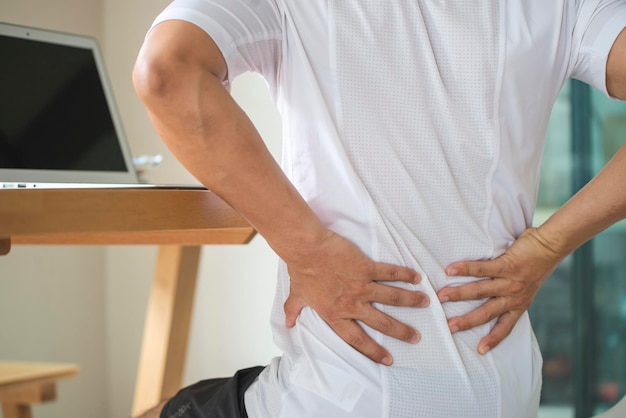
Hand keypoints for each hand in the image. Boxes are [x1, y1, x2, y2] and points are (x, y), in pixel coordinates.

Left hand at [283, 230, 429, 365]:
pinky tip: (417, 278)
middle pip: (381, 323)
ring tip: (426, 303)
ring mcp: (361, 286)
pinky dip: (405, 275)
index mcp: (335, 314)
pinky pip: (390, 273)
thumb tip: (288, 323)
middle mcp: (352, 304)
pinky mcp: (366, 267)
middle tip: (415, 337)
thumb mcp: (296, 295)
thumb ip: (294, 311)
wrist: (306, 248)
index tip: (388, 360)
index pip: (357, 339)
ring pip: (392, 297)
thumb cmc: (301, 270)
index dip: (373, 351)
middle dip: (401, 332)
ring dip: (411, 301)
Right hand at [437, 227, 563, 354]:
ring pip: (480, 291)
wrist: (552, 246)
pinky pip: (482, 269)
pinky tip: (450, 270)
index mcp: (520, 304)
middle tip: (450, 327)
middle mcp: (514, 297)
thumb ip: (511, 293)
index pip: (505, 327)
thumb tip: (493, 294)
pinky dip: (465, 269)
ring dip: (459, 294)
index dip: (493, 339)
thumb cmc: (538, 264)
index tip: (480, 350)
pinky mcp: (507, 266)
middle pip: (487, 313)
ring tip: (442, 296)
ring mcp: (510, 282)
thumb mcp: (527, 287)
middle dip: (466, 321)